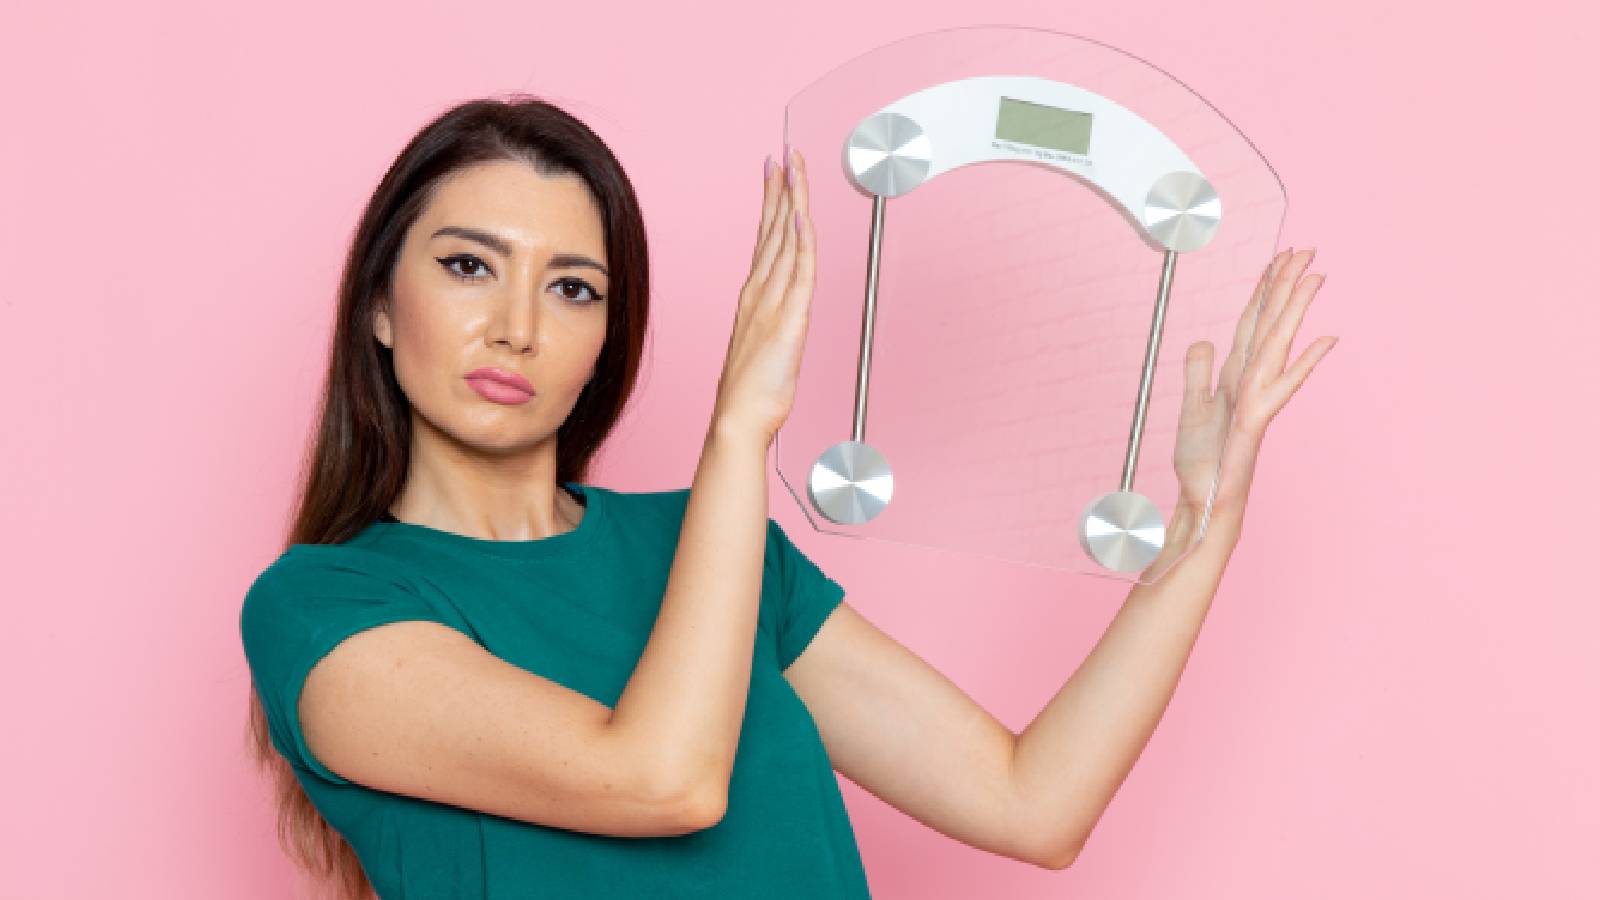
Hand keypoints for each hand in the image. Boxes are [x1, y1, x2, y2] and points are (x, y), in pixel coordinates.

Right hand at [710, 147, 816, 447]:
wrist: (738, 419)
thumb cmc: (750, 394)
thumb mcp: (763, 349)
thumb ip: (770, 324)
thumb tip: (781, 312)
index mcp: (754, 297)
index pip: (767, 239)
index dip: (773, 204)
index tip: (775, 174)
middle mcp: (759, 292)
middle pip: (774, 229)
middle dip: (781, 188)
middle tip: (784, 154)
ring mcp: (772, 302)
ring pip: (785, 240)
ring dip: (791, 200)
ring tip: (792, 166)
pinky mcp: (788, 319)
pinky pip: (798, 270)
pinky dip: (801, 240)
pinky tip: (802, 215)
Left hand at [1171, 248, 1337, 529]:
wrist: (1203, 502)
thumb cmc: (1201, 463)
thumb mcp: (1192, 408)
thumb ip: (1199, 371)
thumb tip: (1206, 339)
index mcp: (1237, 376)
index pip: (1252, 322)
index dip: (1264, 289)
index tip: (1280, 256)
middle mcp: (1252, 382)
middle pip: (1270, 323)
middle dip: (1286, 285)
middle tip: (1307, 247)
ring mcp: (1257, 400)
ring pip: (1278, 344)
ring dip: (1296, 309)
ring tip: (1315, 275)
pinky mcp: (1255, 421)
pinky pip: (1280, 386)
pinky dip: (1304, 362)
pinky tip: (1327, 339)